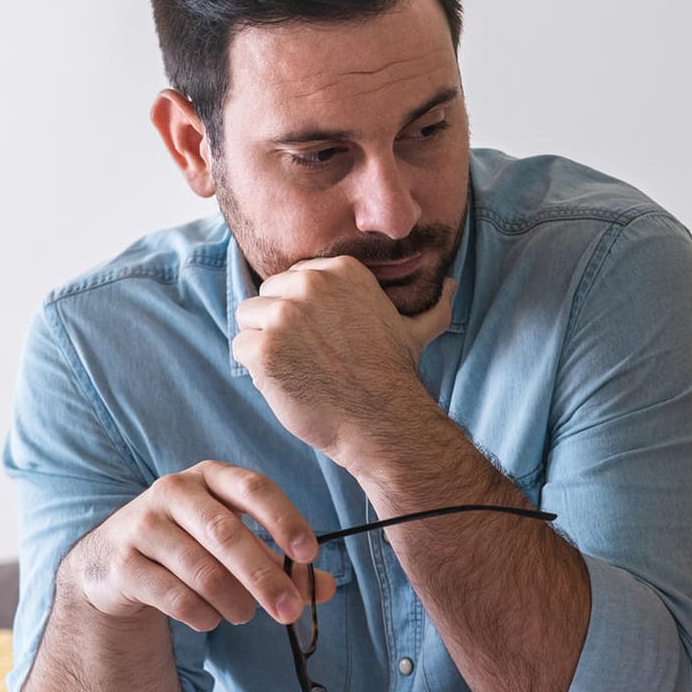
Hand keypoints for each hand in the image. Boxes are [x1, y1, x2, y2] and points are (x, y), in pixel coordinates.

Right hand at [61, 461, 335, 631]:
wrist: (113, 562)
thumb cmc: (191, 545)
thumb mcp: (236, 544)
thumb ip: (280, 563)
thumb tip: (325, 589)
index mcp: (211, 477)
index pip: (255, 488)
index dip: (285, 519)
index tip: (310, 554)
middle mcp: (174, 491)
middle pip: (227, 534)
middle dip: (264, 577)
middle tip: (290, 610)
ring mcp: (143, 524)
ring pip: (200, 569)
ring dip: (233, 600)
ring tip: (246, 615)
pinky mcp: (122, 563)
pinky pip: (172, 595)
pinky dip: (201, 613)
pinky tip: (210, 619)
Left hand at [232, 257, 455, 458]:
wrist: (382, 421)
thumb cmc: (394, 376)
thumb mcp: (415, 330)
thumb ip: (431, 305)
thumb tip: (452, 286)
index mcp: (340, 270)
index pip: (294, 279)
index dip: (305, 313)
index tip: (325, 338)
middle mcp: (309, 284)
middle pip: (267, 295)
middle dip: (281, 326)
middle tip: (313, 357)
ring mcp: (283, 315)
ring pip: (248, 320)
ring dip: (265, 346)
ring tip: (299, 369)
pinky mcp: (263, 348)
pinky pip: (239, 348)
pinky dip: (256, 369)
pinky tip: (287, 382)